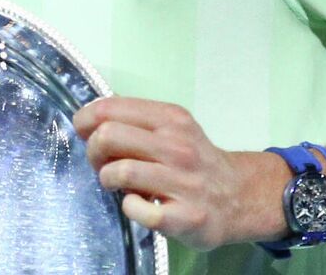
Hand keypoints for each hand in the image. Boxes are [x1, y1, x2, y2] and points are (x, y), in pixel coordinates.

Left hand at [71, 96, 287, 250]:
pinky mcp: (186, 217)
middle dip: (93, 151)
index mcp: (170, 119)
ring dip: (107, 179)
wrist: (240, 196)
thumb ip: (136, 119)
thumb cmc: (195, 162)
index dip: (84, 120)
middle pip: (107, 136)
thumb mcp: (173, 127)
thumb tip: (91, 117)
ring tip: (116, 184)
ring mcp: (184, 182)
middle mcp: (178, 146)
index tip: (84, 133)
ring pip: (120, 171)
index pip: (109, 108)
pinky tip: (136, 204)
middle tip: (101, 163)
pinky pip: (138, 209)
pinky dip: (128, 207)